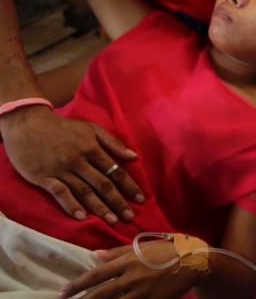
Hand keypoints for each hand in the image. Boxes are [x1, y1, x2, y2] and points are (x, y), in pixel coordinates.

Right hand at [0, 107, 142, 223]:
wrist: (27, 123)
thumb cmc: (63, 127)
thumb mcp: (90, 129)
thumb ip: (113, 144)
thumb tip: (134, 157)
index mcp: (92, 149)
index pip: (115, 171)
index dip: (129, 186)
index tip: (141, 199)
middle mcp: (79, 161)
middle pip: (102, 184)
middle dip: (118, 201)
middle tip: (130, 217)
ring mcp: (61, 170)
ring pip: (84, 191)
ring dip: (99, 207)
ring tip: (112, 220)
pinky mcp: (44, 177)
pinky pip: (60, 193)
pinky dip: (71, 205)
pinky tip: (82, 217)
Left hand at [58, 242, 200, 298]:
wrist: (193, 260)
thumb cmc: (166, 250)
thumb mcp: (142, 246)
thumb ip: (117, 252)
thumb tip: (94, 254)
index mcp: (128, 261)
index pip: (96, 275)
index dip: (77, 285)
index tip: (62, 293)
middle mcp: (132, 278)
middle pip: (101, 294)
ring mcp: (143, 292)